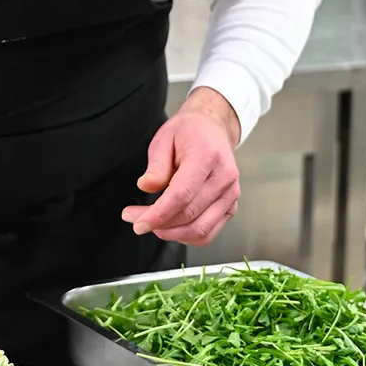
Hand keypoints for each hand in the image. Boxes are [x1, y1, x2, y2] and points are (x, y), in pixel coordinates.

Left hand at [121, 88, 240, 245]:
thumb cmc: (189, 132)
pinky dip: (186, 236)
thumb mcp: (164, 139)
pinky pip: (208, 232)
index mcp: (207, 156)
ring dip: (171, 233)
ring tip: (152, 223)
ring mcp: (231, 194)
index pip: (182, 195)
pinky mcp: (230, 206)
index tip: (138, 223)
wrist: (213, 129)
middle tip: (135, 219)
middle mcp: (224, 177)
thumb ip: (156, 166)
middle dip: (158, 224)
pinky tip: (170, 227)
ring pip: (200, 230)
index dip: (158, 214)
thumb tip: (146, 187)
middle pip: (189, 215)